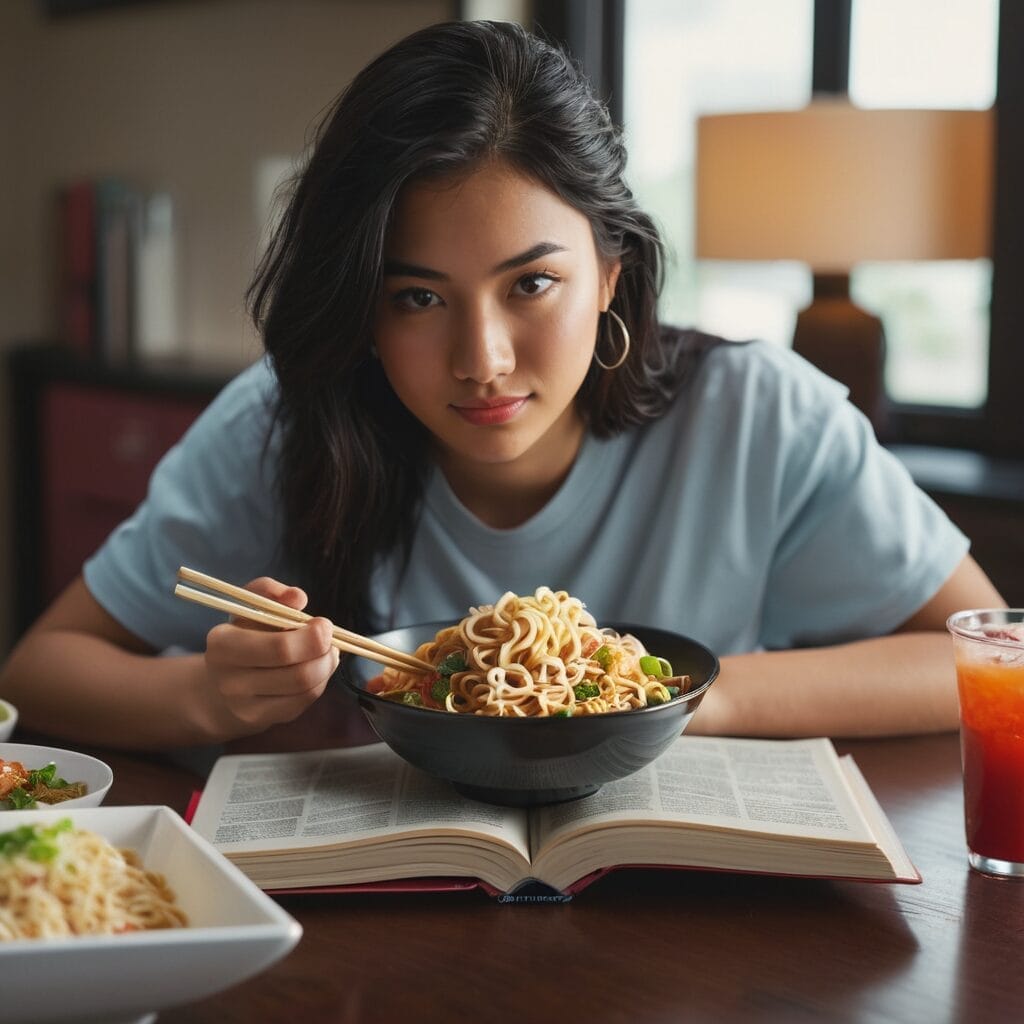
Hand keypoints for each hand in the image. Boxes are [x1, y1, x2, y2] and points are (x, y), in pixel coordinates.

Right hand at [201, 577, 338, 738]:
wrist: (218, 685)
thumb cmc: (242, 636)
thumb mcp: (249, 607)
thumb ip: (269, 591)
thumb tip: (297, 596)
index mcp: (224, 645)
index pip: (280, 648)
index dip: (312, 638)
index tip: (323, 624)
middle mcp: (230, 680)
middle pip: (298, 674)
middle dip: (325, 655)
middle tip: (332, 640)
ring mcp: (245, 706)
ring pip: (306, 689)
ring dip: (326, 667)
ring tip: (326, 653)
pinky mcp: (261, 720)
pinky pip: (304, 702)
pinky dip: (319, 683)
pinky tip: (316, 669)